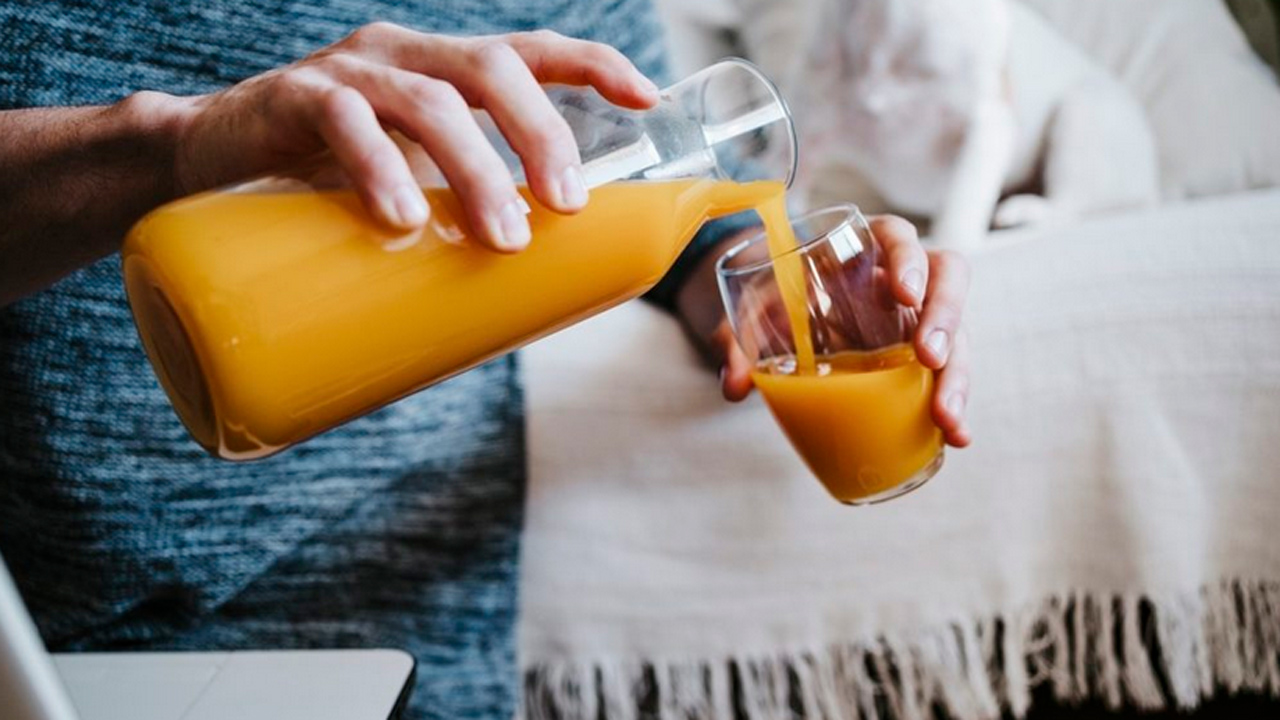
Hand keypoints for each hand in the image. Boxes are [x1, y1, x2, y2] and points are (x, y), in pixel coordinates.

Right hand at [148, 24, 658, 250]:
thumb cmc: (324, 186)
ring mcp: (348, 71)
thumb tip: (538, 291)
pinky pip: (345, 120)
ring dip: (477, 169)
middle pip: (492, 70)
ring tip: (503, 236)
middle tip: (569, 206)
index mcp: (440, 70)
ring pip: (429, 100)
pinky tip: (402, 218)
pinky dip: (380, 168)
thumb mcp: (408, 188)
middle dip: (542, 135)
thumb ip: (458, 215)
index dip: (593, 64)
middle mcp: (402, 55)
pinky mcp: (291, 97)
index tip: (649, 96)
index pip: (528, 51)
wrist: (202, 173)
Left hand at [676, 216, 971, 447]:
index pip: (896, 236)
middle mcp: (897, 279)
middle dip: (946, 316)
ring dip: (957, 374)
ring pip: (956, 332)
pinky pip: (946, 373)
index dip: (908, 259)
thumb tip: (737, 387)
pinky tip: (956, 437)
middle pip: (946, 278)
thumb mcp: (748, 314)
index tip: (903, 295)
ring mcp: (914, 318)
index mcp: (859, 250)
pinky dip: (953, 404)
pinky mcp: (919, 356)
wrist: (774, 318)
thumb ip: (737, 342)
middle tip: (930, 358)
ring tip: (946, 418)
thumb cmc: (770, 301)